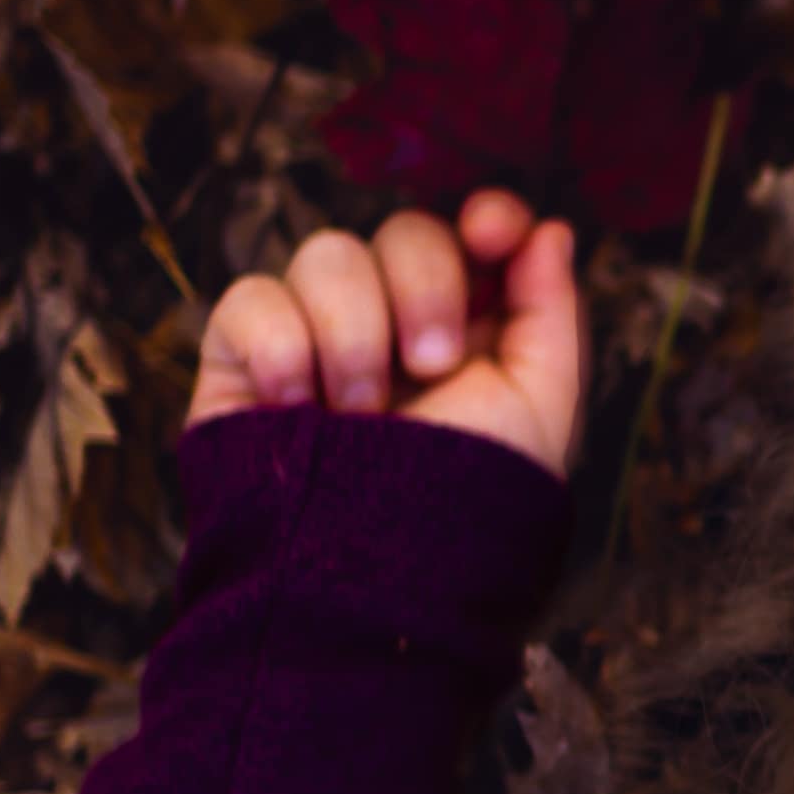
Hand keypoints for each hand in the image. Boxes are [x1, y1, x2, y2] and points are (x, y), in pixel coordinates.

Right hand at [186, 190, 583, 474]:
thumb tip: (551, 228)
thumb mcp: (536, 410)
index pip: (472, 232)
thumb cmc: (458, 505)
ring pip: (327, 253)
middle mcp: (392, 323)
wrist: (363, 579)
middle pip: (404, 230)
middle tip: (432, 363)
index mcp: (470, 329)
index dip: (487, 214)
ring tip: (361, 410)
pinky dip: (281, 347)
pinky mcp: (242, 359)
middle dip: (425, 284)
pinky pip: (251, 299)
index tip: (491, 231)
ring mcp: (314, 336)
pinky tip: (296, 407)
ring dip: (355, 330)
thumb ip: (550, 312)